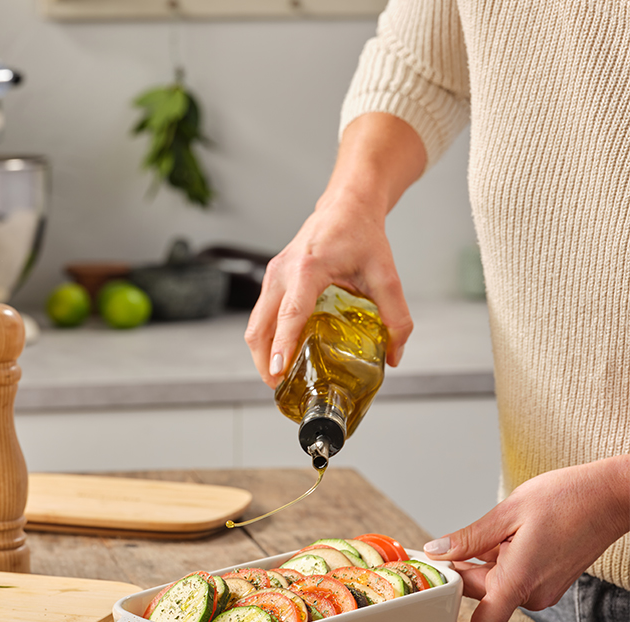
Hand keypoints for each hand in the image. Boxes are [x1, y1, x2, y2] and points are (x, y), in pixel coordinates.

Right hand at [244, 113, 425, 388]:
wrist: (346, 204)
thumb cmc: (362, 234)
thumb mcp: (386, 275)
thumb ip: (396, 317)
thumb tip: (395, 355)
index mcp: (309, 268)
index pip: (291, 314)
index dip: (283, 345)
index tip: (279, 371)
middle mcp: (283, 272)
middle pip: (260, 326)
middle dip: (265, 361)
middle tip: (279, 387)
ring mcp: (273, 274)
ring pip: (255, 323)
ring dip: (263, 352)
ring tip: (278, 377)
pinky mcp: (272, 278)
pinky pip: (260, 314)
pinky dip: (266, 337)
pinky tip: (281, 353)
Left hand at [423, 456, 629, 621]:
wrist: (611, 497)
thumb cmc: (568, 500)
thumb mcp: (507, 513)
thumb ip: (469, 538)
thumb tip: (436, 552)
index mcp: (519, 582)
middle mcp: (533, 594)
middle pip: (480, 592)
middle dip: (459, 571)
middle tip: (438, 546)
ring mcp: (543, 588)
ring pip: (494, 581)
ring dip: (479, 561)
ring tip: (482, 529)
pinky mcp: (548, 580)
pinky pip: (511, 575)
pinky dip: (497, 559)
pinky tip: (501, 534)